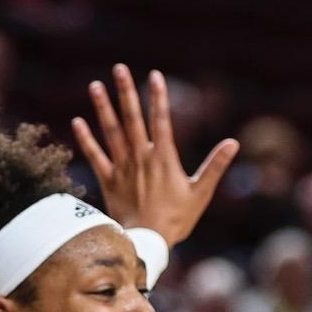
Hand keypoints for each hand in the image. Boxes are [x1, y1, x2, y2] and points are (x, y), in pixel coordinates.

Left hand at [71, 64, 237, 244]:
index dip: (158, 96)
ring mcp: (122, 168)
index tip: (154, 75)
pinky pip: (95, 156)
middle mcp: (141, 158)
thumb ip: (214, 166)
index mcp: (164, 158)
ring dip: (103, 107)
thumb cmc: (177, 220)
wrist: (147, 243)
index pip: (161, 120)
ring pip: (111, 132)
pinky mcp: (108, 181)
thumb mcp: (200, 193)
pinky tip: (78, 121)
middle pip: (132, 118)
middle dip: (126, 91)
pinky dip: (86, 139)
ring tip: (95, 85)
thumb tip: (233, 143)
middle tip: (119, 68)